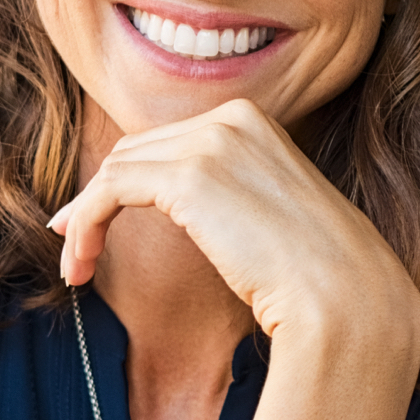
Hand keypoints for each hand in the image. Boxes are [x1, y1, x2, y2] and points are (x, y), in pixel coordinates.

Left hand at [48, 98, 419, 346]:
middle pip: (136, 152)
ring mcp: (211, 142)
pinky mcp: (189, 176)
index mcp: (254, 121)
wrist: (344, 300)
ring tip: (75, 269)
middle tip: (74, 248)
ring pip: (115, 171)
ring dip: (84, 221)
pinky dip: (85, 225)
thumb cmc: (316, 276)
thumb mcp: (268, 216)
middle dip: (95, 198)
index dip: (122, 182)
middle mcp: (232, 118)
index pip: (166, 143)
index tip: (93, 224)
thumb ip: (226, 196)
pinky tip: (79, 264)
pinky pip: (109, 192)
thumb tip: (179, 207)